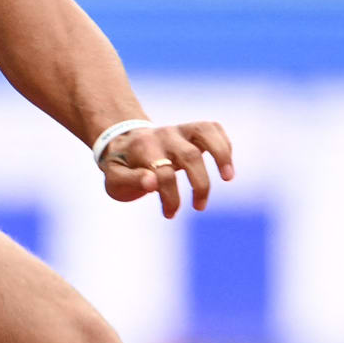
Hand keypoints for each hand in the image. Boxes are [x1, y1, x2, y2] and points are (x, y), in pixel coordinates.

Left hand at [99, 122, 233, 217]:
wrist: (123, 144)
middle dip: (199, 185)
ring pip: (205, 131)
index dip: (170, 197)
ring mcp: (178, 130)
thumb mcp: (115, 178)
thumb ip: (130, 180)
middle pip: (189, 155)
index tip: (169, 214)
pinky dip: (224, 144)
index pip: (163, 173)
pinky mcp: (191, 129)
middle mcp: (163, 135)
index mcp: (142, 148)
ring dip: (221, 154)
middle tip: (199, 207)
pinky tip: (226, 167)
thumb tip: (152, 183)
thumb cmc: (122, 167)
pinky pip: (213, 128)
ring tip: (228, 178)